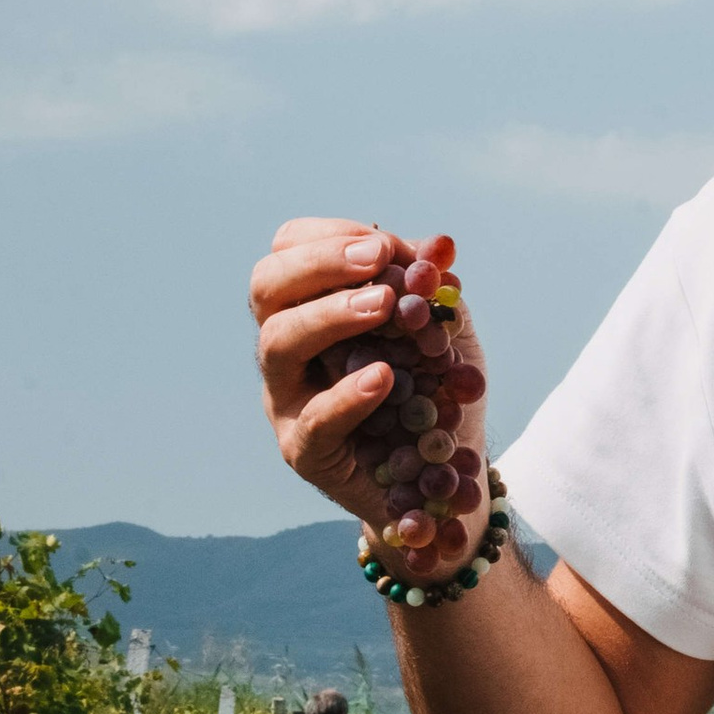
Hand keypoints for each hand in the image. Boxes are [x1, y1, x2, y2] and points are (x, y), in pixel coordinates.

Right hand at [250, 218, 492, 584]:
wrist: (446, 477)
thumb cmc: (436, 391)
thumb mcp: (445, 331)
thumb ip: (436, 290)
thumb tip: (440, 245)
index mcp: (310, 306)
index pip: (288, 250)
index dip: (333, 236)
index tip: (386, 245)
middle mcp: (287, 347)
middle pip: (267, 287)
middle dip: (319, 263)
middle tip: (376, 261)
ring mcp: (288, 399)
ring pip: (277, 344)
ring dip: (330, 315)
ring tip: (385, 306)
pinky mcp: (304, 451)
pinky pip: (315, 419)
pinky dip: (349, 394)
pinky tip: (384, 377)